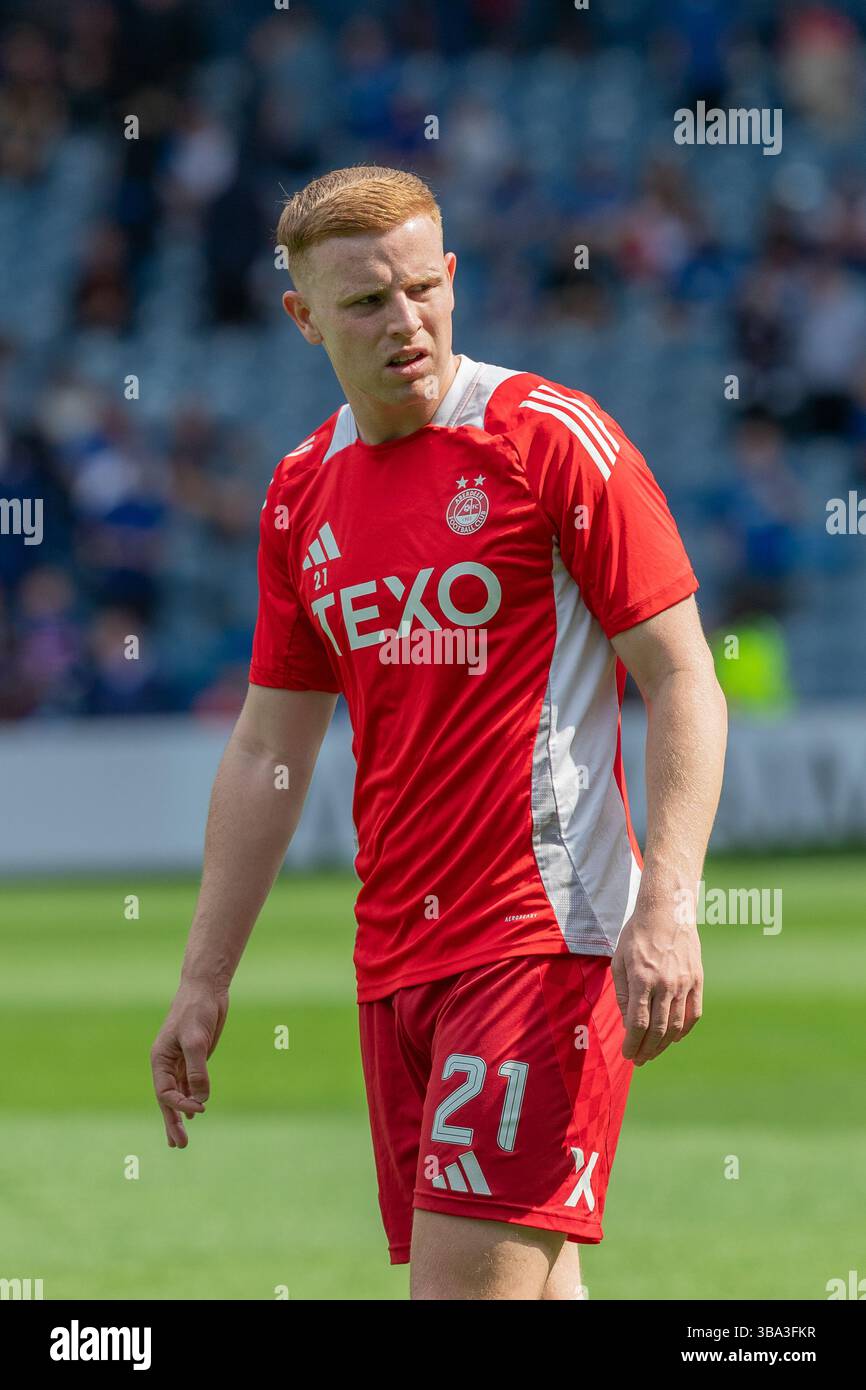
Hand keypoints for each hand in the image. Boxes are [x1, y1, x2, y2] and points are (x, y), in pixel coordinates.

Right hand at [150, 981, 228, 1147]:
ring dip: (179, 1116)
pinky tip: (193, 1112)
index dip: (179, 1105)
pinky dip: (190, 1099)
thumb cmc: (197, 1011)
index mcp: (160, 1059)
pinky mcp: (194, 1057)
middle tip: (179, 1146)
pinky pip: (188, 1084)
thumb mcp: (196, 1040)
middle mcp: (167, 1063)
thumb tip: (201, 1098)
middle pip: (167, 1100)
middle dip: (171, 1123)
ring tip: (179, 1141)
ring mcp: (180, 1061)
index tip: (199, 1110)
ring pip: (177, 1094)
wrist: (206, 989)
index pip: (165, 1092)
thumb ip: (197, 1070)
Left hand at [611, 900, 702, 1064]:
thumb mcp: (619, 961)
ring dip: (664, 1044)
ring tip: (653, 1052)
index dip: (633, 1044)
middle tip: (639, 1059)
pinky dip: (684, 1030)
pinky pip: (694, 1013)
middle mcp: (665, 984)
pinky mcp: (697, 980)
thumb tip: (628, 1023)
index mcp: (642, 979)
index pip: (638, 1023)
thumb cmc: (637, 936)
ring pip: (677, 1025)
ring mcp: (684, 983)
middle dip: (647, 1049)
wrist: (667, 912)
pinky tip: (674, 1037)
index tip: (627, 1054)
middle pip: (658, 1029)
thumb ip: (623, 994)